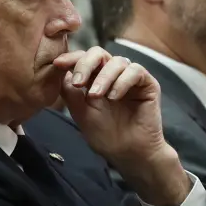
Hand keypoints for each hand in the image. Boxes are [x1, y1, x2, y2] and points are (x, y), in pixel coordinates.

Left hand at [54, 47, 189, 205]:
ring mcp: (130, 78)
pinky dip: (122, 82)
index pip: (83, 59)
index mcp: (95, 78)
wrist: (127, 153)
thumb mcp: (80, 111)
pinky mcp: (148, 84)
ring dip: (104, 77)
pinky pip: (135, 71)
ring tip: (97, 97)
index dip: (71, 58)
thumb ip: (70, 90)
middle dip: (86, 64)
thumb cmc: (104, 134)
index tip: (57, 64)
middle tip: (79, 83)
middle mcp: (113, 74)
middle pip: (99, 53)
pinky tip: (114, 97)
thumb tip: (60, 70)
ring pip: (117, 61)